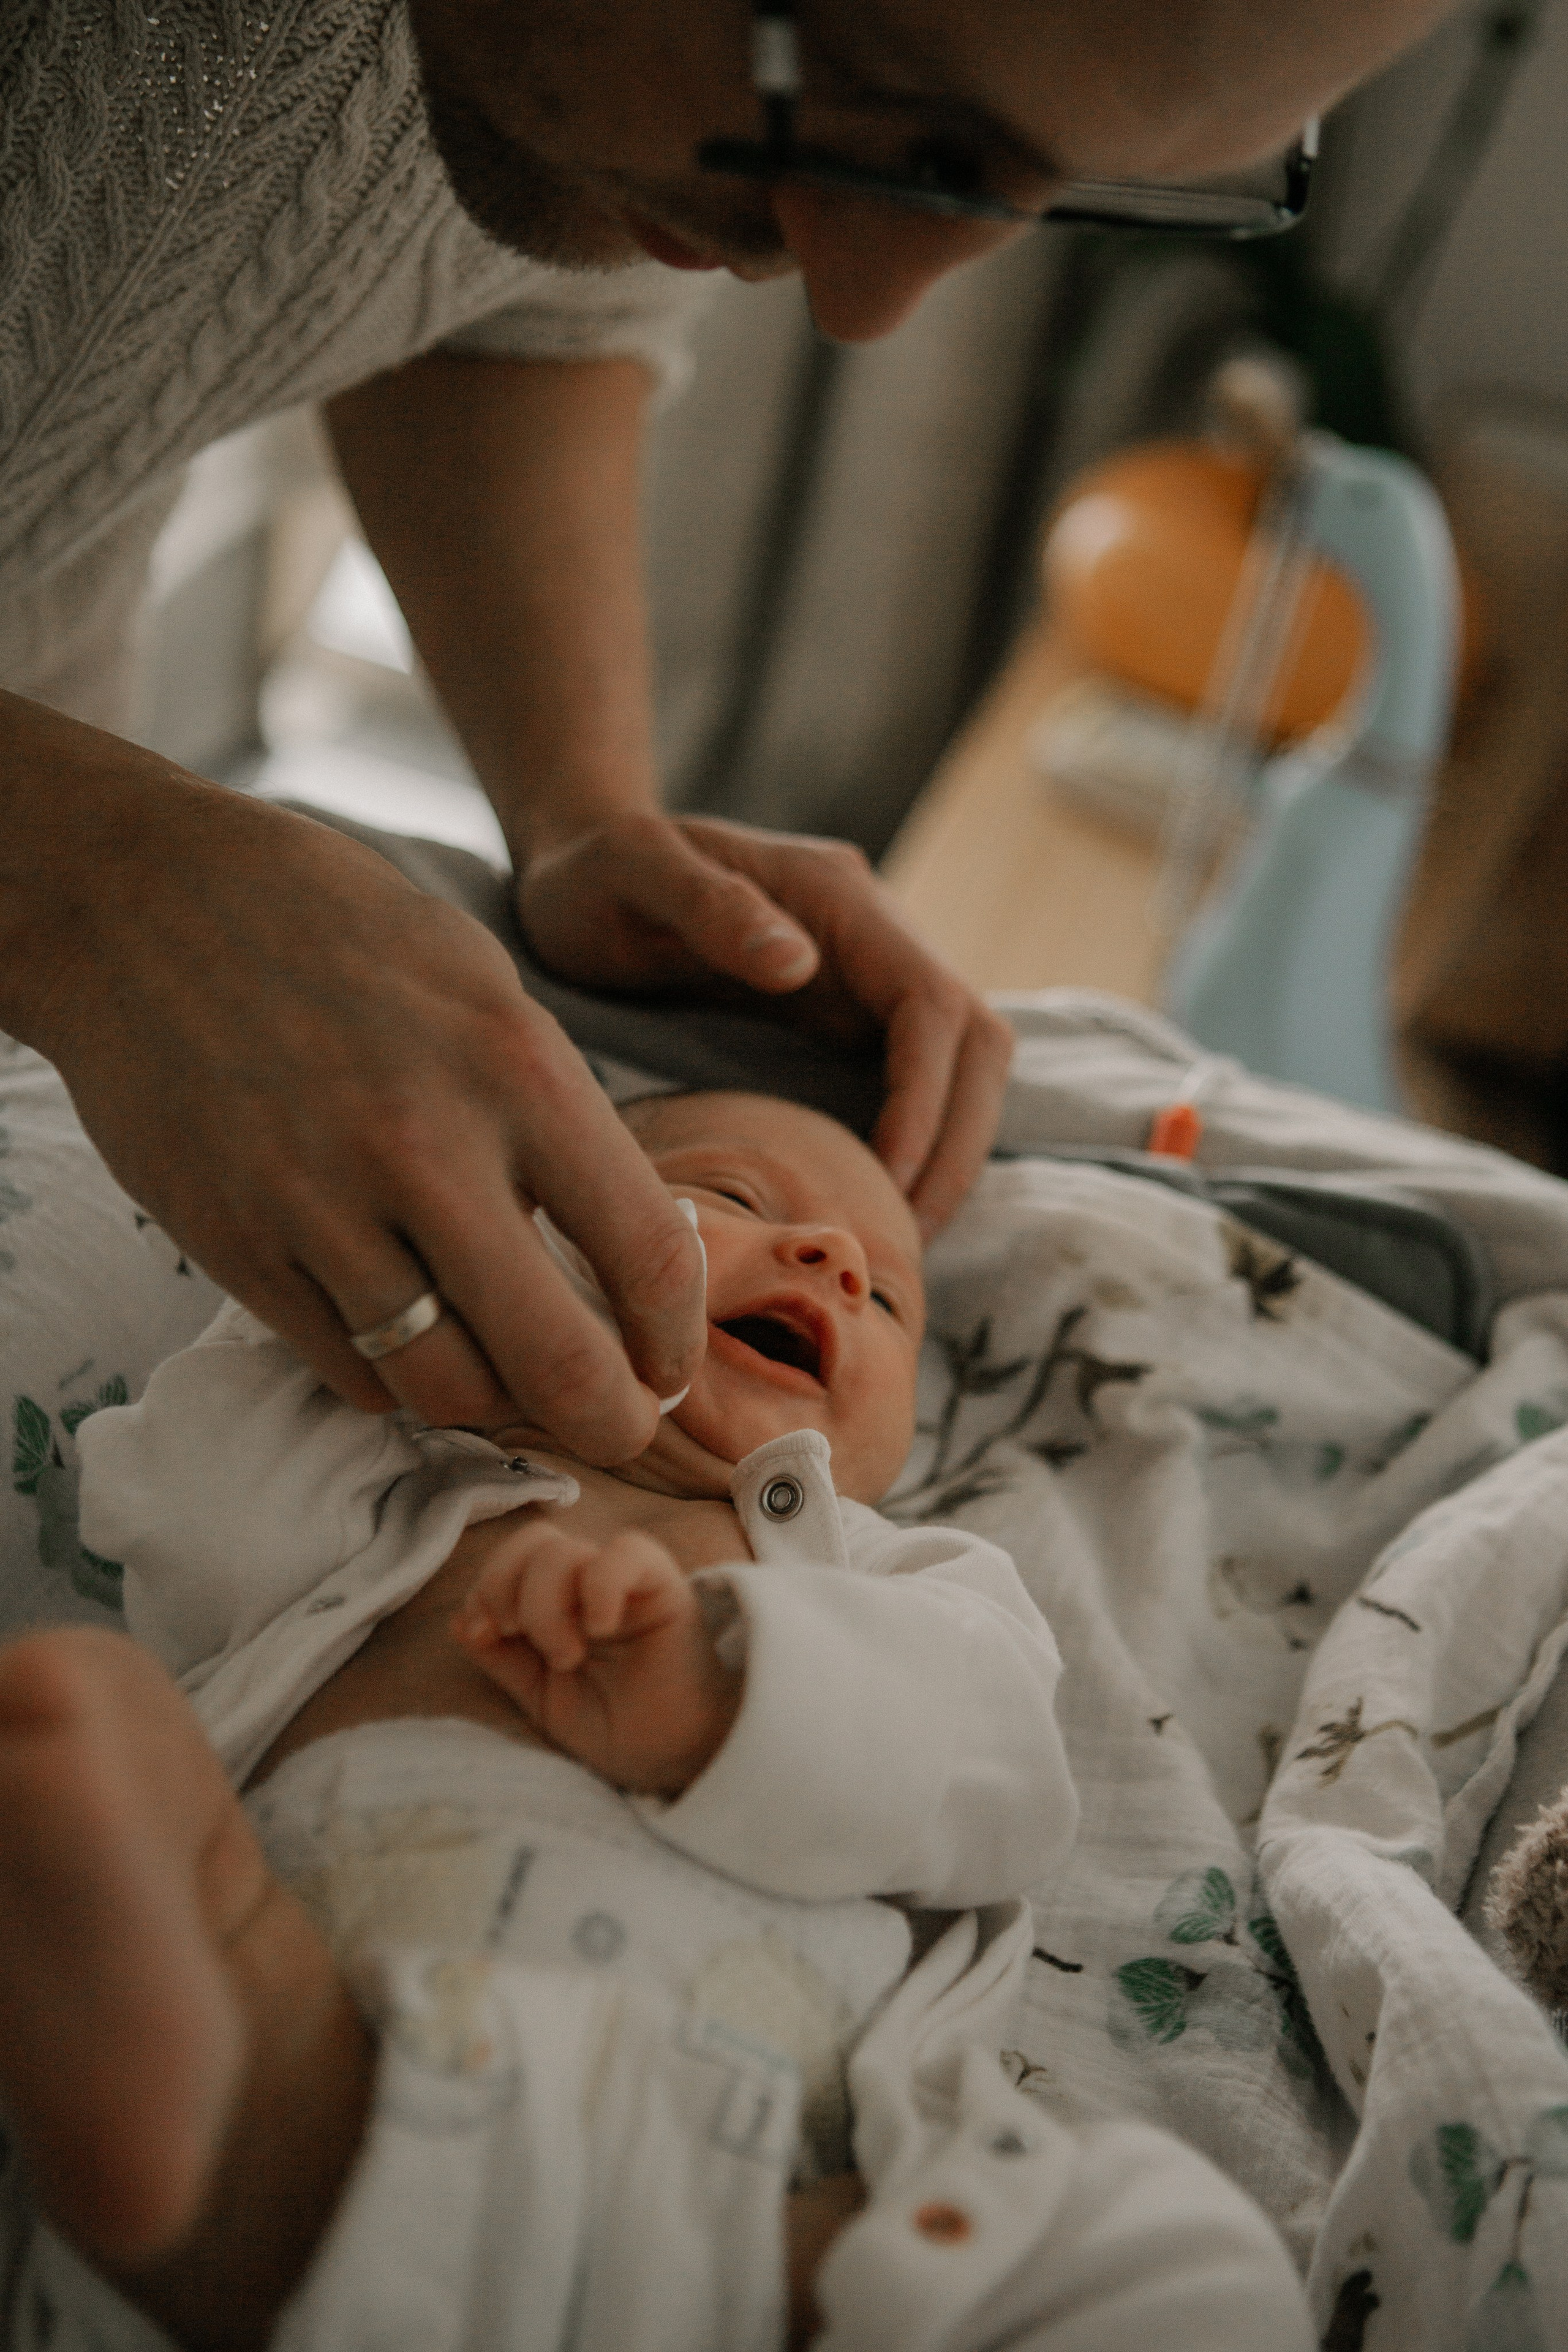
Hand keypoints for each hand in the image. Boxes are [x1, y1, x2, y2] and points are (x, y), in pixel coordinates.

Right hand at [3, 697, 703, 1459]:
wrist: (146, 903)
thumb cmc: (343, 934)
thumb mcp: (490, 992)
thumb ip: (558, 1120)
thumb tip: (627, 1249)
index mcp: (517, 1072)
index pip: (647, 1253)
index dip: (677, 1340)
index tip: (671, 1367)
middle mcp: (425, 1152)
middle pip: (555, 1361)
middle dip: (609, 1423)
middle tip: (618, 1429)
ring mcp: (321, 1210)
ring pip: (445, 1389)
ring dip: (497, 1408)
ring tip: (511, 1383)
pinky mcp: (239, 1250)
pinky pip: (351, 1371)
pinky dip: (398, 1379)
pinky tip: (413, 1340)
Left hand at [451, 1520, 739, 1793]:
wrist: (672, 1761)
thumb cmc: (615, 1729)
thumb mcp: (541, 1698)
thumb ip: (502, 1659)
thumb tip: (460, 1620)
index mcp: (559, 1603)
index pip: (512, 1559)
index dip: (485, 1585)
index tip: (484, 1633)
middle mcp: (590, 1584)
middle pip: (534, 1541)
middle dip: (504, 1583)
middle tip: (516, 1634)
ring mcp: (626, 1582)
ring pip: (565, 1550)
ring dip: (546, 1605)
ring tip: (567, 1657)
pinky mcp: (664, 1586)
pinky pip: (626, 1552)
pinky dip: (599, 1585)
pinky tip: (600, 1628)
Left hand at [516, 811, 1013, 1235]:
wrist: (581, 863)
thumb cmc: (595, 872)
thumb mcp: (633, 873)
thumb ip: (712, 909)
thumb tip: (798, 964)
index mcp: (838, 897)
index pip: (931, 1004)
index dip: (926, 1100)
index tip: (884, 1181)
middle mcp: (876, 934)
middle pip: (976, 1043)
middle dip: (956, 1144)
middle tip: (904, 1239)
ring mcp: (868, 978)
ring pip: (961, 1068)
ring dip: (947, 1153)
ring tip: (895, 1237)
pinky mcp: (849, 1015)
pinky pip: (916, 1083)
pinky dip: (916, 1145)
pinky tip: (871, 1201)